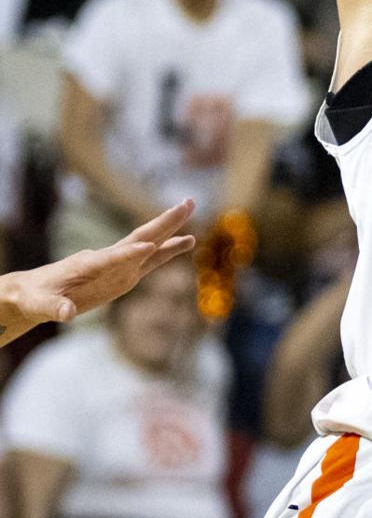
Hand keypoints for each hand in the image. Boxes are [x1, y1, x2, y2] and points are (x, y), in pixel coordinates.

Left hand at [0, 201, 195, 345]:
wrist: (34, 290)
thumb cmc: (34, 297)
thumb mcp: (40, 305)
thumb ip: (55, 307)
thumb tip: (68, 314)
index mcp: (88, 265)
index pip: (112, 258)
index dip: (129, 254)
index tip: (149, 246)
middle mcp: (107, 259)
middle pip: (140, 237)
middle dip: (163, 223)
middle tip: (186, 203)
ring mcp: (118, 265)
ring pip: (150, 244)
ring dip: (171, 230)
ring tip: (192, 211)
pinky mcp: (123, 274)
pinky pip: (152, 260)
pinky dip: (170, 250)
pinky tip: (188, 241)